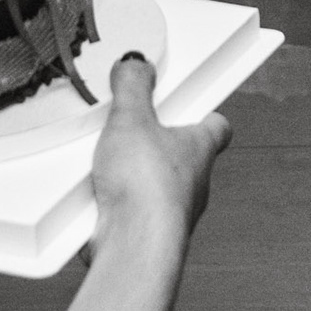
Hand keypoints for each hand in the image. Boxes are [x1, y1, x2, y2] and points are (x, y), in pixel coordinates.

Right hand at [86, 53, 230, 262]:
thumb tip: (136, 66)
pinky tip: (93, 192)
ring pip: (152, 181)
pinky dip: (112, 197)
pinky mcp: (142, 228)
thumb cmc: (147, 187)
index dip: (206, 110)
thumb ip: (133, 87)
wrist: (132, 244)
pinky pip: (128, 205)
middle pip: (179, 152)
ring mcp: (169, 208)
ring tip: (104, 159)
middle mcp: (191, 181)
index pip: (216, 125)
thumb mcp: (132, 119)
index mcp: (199, 148)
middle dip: (154, 139)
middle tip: (130, 123)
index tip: (193, 98)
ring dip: (131, 171)